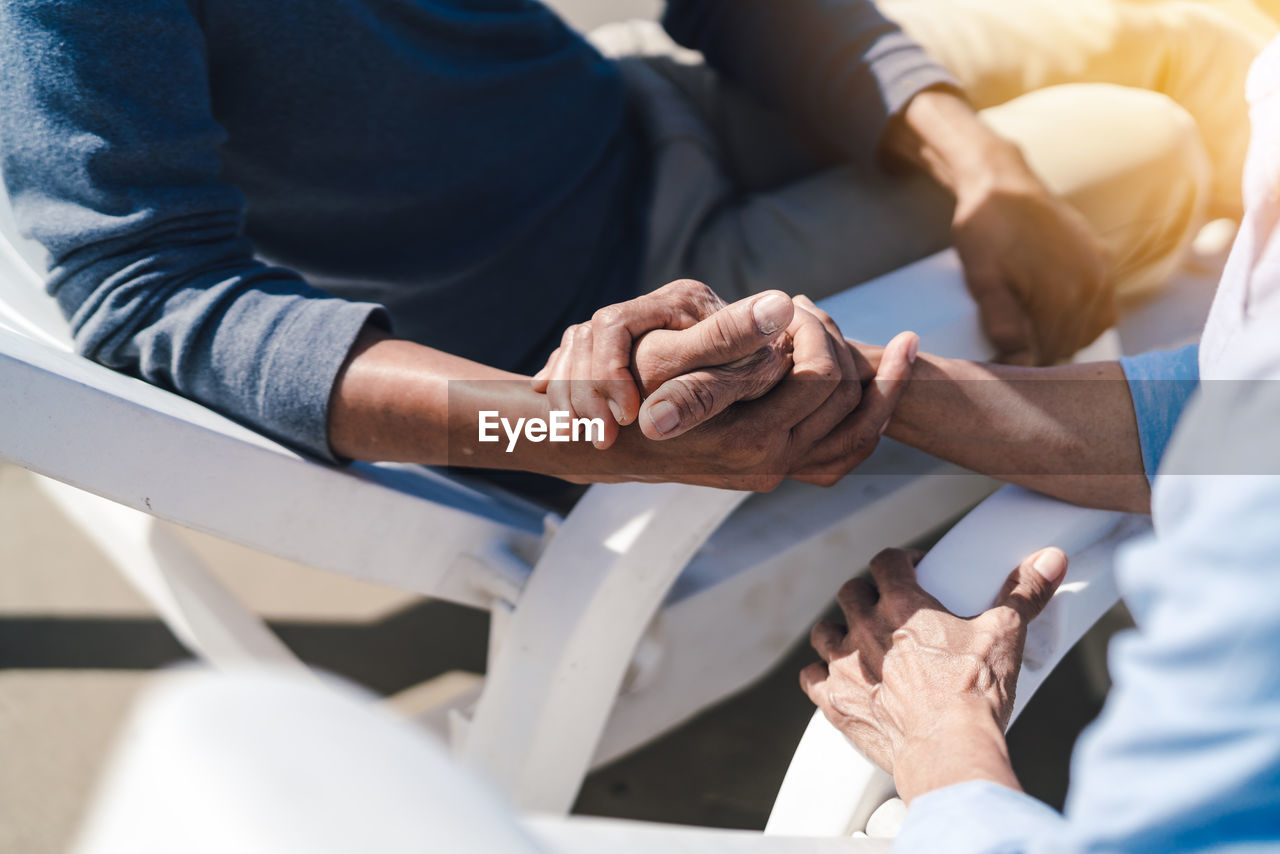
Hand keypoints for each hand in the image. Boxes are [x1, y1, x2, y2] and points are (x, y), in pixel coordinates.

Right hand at [532, 279, 796, 448]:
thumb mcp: (742, 365)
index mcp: (678, 302)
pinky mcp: (605, 352)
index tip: (627, 416)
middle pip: (584, 340)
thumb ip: (735, 343)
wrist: (755, 400)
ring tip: (582, 438)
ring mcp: (624, 330)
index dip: (610, 370)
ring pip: (570, 355)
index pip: (614, 324)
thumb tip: (778, 304)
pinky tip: (566, 424)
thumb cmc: (752, 377)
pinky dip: (560, 396)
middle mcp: (649, 309)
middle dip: (584, 390)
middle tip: (603, 438)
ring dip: (569, 398)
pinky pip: (563, 368)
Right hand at [576, 326, 918, 491]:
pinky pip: (841, 452)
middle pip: (851, 403)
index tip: (805, 302)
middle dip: (842, 349)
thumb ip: (729, 335)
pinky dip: (863, 418)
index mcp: (753, 437)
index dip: (819, 331)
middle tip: (812, 312)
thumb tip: (783, 305)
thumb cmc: (629, 395)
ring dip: (873, 387)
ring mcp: (776, 473)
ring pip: (857, 434)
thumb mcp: (671, 358)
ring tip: (877, 349)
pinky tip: (865, 385)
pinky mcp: (774, 472)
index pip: (825, 377)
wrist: (602, 446)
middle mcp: (771, 464)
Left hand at [799, 545, 1067, 800]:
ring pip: (824, 631)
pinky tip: (838, 678)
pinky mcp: (836, 701)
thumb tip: (1049, 558)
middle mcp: (865, 630)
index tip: (911, 569)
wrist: (950, 751)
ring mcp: (845, 666)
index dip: (898, 561)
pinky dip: (822, 675)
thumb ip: (1024, 592)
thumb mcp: (1005, 635)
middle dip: (868, 594)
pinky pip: (810, 677)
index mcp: (902, 605)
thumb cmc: (975, 694)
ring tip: (860, 641)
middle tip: (888, 607)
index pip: (885, 562)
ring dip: (840, 632)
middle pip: (851, 594)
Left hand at [952, 141, 1114, 364]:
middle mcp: (1092, 286)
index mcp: (1062, 296)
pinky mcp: (1104, 259)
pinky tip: (1056, 316)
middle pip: (1070, 346)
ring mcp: (1102, 272)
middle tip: (1012, 349)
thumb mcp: (983, 281)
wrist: (1003, 185)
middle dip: (1042, 353)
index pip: (1049, 355)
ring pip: (1089, 331)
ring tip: (1030, 333)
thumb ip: (1003, 324)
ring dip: (1063, 339)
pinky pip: (1104, 308)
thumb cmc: (985, 232)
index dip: (1023, 365)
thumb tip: (1019, 362)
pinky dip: (1083, 320)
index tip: (1002, 362)